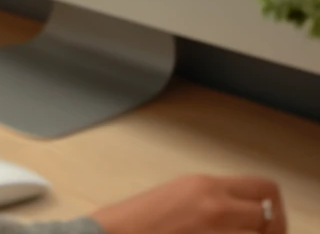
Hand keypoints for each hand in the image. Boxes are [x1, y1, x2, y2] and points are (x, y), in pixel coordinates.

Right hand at [92, 174, 285, 233]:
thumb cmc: (140, 220)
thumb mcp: (181, 196)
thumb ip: (216, 200)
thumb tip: (247, 214)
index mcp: (206, 185)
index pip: (265, 188)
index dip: (275, 207)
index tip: (268, 221)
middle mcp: (216, 206)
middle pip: (270, 217)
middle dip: (271, 232)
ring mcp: (217, 232)